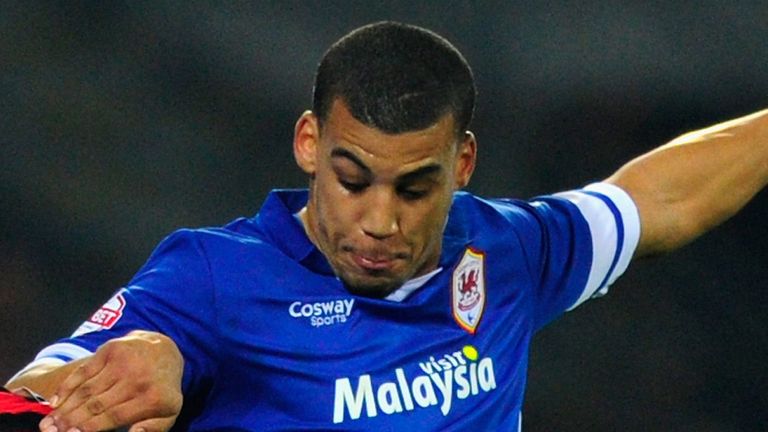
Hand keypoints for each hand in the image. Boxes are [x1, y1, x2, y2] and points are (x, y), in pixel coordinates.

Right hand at [38, 330, 183, 431]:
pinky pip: (83, 372)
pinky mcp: (111, 350)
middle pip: (95, 404)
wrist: (164, 350)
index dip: (89, 428)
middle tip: (51, 431)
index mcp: (152, 398)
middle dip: (71, 420)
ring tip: (49, 422)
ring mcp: (123, 362)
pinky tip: (55, 402)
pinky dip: (67, 387)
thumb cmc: (161, 389)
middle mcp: (137, 378)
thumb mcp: (167, 412)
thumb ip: (152, 428)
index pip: (113, 416)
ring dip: (65, 408)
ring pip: (86, 390)